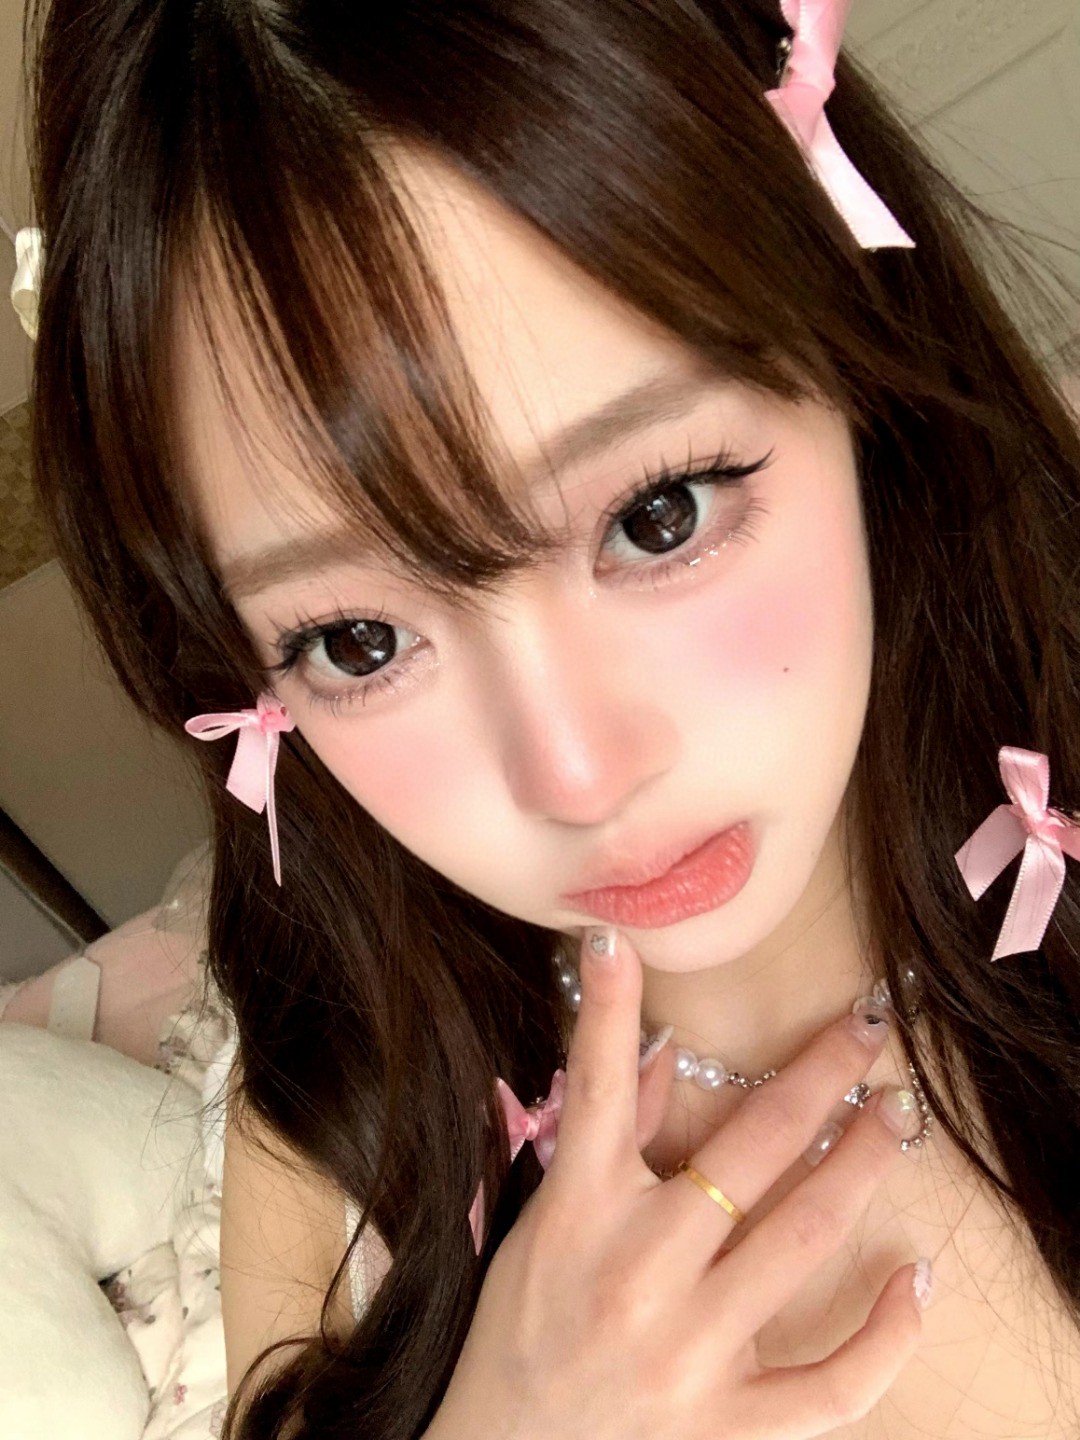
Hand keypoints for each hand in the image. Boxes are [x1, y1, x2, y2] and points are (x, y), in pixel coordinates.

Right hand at [429, 927, 925, 1439]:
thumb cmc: (523, 1325)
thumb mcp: (545, 1220)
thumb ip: (606, 1134)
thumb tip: (654, 1045)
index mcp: (580, 1209)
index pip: (595, 1084)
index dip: (606, 1006)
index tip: (615, 940)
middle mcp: (638, 1266)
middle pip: (751, 1148)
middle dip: (821, 1074)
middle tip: (868, 1029)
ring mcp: (688, 1346)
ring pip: (805, 1236)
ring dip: (864, 1162)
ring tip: (897, 1117)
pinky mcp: (726, 1421)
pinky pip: (830, 1383)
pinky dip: (886, 1334)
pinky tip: (914, 1279)